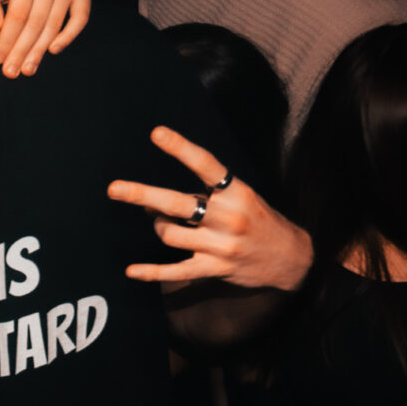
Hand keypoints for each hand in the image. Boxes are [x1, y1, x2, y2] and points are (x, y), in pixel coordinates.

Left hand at [0, 0, 92, 76]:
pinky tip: (52, 50)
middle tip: (11, 71)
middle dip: (22, 50)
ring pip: (54, 24)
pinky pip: (80, 17)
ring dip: (39, 50)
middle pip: (36, 21)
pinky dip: (68, 36)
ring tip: (27, 68)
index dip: (7, 39)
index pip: (18, 14)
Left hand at [107, 125, 311, 290]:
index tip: (156, 133)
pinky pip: (176, 271)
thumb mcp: (242, 197)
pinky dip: (152, 272)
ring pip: (171, 234)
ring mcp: (220, 245)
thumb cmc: (259, 221)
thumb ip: (205, 195)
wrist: (292, 259)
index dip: (181, 148)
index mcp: (237, 193)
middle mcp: (228, 218)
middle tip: (114, 189)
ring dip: (158, 225)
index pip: (207, 165)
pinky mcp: (214, 269)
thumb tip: (155, 201)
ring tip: (160, 220)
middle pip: (177, 204)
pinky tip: (132, 271)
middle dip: (143, 195)